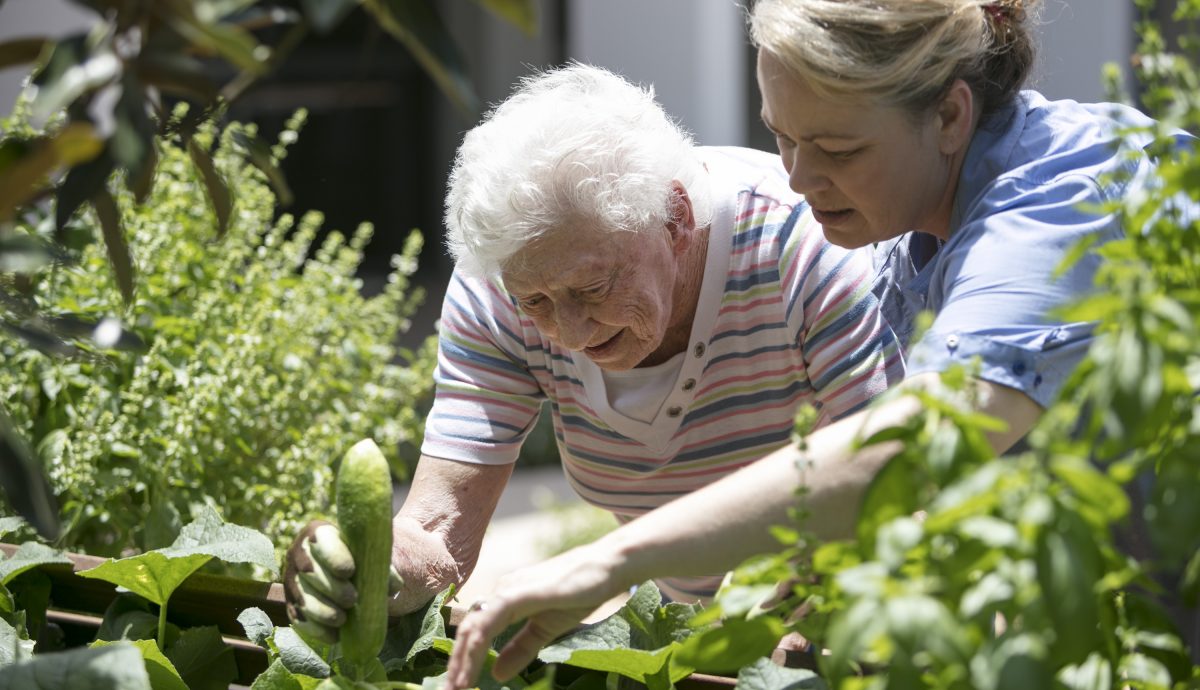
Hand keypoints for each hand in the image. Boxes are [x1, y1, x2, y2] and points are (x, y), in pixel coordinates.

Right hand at [283, 519, 402, 643]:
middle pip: (310, 570)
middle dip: (331, 587)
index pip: (320, 540)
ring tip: (341, 619)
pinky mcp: (292, 604)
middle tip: (351, 599)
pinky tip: (333, 636)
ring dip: (321, 610)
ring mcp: (292, 580)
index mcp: (319, 533)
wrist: (349, 572)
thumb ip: (382, 567)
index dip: (333, 556)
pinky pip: (299, 618)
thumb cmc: (361, 559)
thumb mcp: (371, 556)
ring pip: (302, 596)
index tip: (349, 571)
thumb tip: (393, 586)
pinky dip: (316, 629)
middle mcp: (299, 554)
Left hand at [444, 544, 625, 689]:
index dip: (462, 659)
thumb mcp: (546, 629)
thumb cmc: (579, 592)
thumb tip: (497, 674)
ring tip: (459, 684)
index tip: (456, 687)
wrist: (608, 566)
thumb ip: (520, 649)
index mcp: (505, 599)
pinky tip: (475, 657)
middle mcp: (502, 590)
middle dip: (456, 663)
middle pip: (468, 629)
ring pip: (476, 623)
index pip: (475, 630)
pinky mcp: (526, 590)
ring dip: (464, 656)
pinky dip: (481, 637)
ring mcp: (512, 588)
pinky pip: (496, 614)